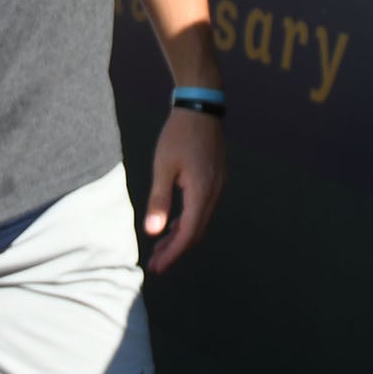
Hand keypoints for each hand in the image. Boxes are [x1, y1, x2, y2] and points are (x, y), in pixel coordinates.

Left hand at [142, 107, 225, 270]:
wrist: (202, 106)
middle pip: (197, 231)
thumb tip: (153, 231)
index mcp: (202, 191)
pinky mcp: (215, 178)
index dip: (174, 253)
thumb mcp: (163, 166)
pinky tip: (174, 224)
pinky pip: (204, 208)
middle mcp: (215, 191)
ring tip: (161, 248)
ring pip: (201, 220)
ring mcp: (218, 184)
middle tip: (156, 264)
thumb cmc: (179, 134)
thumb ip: (159, 200)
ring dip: (182, 236)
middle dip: (176, 250)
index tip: (157, 268)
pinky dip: (188, 221)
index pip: (189, 232)